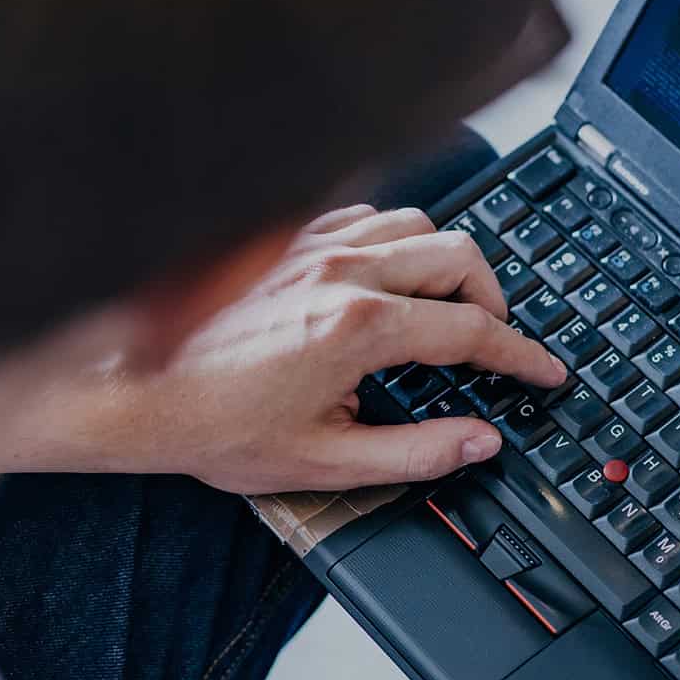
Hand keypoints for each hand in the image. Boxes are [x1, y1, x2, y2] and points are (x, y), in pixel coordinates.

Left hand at [16, 204, 568, 492]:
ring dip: (447, 261)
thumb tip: (478, 444)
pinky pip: (365, 215)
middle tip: (496, 341)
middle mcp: (342, 272)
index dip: (522, 355)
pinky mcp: (284, 235)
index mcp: (360, 329)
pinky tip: (388, 273)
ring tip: (449, 305)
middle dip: (494, 298)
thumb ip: (416, 453)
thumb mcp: (325, 463)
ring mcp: (312, 245)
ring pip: (416, 224)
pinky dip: (394, 239)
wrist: (133, 392)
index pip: (472, 329)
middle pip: (459, 256)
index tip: (546, 371)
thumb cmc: (213, 427)